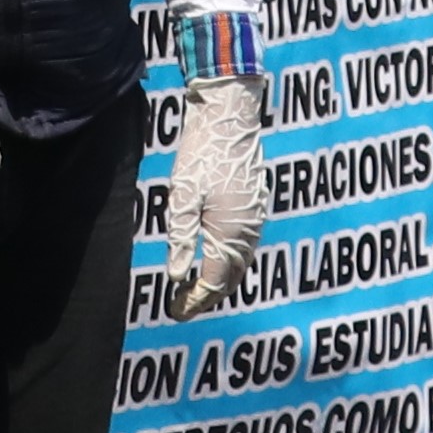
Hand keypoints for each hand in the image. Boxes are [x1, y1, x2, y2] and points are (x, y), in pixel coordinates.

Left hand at [166, 75, 270, 313]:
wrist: (230, 121)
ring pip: (241, 264)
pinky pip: (245, 246)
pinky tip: (214, 258)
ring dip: (220, 280)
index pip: (214, 282)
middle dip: (208, 296)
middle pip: (232, 279)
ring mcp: (256, 220)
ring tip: (195, 289)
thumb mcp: (182, 197)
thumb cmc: (202, 156)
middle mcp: (249, 232)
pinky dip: (229, 261)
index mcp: (231, 233)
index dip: (195, 300)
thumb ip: (181, 238)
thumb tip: (176, 275)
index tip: (175, 311)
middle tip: (182, 306)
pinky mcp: (256, 207)